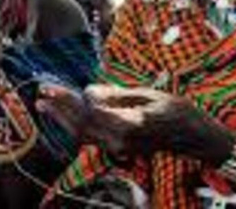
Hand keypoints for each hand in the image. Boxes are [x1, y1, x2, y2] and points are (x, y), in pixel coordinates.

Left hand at [37, 84, 234, 164]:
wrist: (193, 135)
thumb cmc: (175, 109)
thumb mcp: (146, 94)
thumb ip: (115, 95)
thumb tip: (88, 92)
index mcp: (128, 125)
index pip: (87, 113)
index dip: (66, 100)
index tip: (50, 87)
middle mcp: (120, 141)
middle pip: (79, 127)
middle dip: (58, 108)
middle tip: (41, 91)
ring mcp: (119, 148)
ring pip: (82, 135)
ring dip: (62, 119)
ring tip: (46, 102)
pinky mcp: (119, 149)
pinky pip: (91, 139)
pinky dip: (75, 126)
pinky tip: (66, 114)